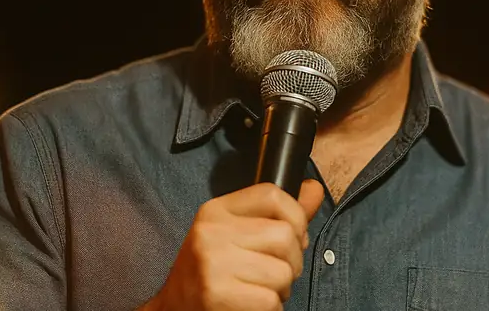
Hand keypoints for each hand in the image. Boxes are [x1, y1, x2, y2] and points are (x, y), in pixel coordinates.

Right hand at [142, 179, 325, 310]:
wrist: (173, 310)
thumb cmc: (212, 271)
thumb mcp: (236, 234)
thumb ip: (278, 214)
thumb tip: (314, 189)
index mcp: (216, 211)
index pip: (272, 194)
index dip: (296, 216)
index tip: (294, 236)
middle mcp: (211, 232)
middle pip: (285, 235)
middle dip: (292, 261)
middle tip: (274, 273)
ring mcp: (213, 263)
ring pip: (284, 272)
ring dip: (281, 289)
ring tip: (260, 290)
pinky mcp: (218, 294)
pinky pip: (271, 301)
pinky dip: (271, 309)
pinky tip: (252, 305)